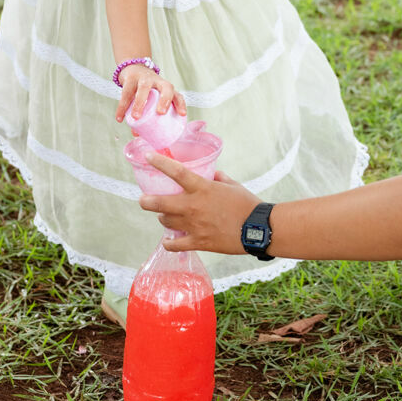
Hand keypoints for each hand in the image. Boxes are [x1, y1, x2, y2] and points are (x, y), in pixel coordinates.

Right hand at [115, 63, 186, 125]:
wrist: (133, 69)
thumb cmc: (146, 90)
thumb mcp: (151, 98)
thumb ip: (147, 115)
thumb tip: (138, 135)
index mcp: (165, 88)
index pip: (177, 94)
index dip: (180, 104)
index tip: (182, 114)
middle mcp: (158, 82)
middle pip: (166, 87)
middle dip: (164, 99)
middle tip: (160, 113)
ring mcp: (144, 78)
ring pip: (144, 88)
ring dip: (140, 103)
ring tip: (136, 117)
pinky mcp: (130, 79)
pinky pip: (126, 93)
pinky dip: (122, 107)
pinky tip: (120, 118)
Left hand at [139, 152, 259, 254]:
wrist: (258, 229)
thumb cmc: (247, 204)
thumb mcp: (233, 185)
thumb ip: (219, 179)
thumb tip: (213, 174)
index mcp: (202, 189)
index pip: (176, 172)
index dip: (160, 163)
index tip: (148, 156)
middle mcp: (194, 206)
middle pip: (160, 203)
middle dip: (147, 201)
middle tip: (144, 200)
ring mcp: (194, 225)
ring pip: (166, 222)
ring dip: (163, 218)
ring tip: (165, 217)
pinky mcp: (199, 242)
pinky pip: (175, 244)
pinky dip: (169, 243)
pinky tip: (168, 241)